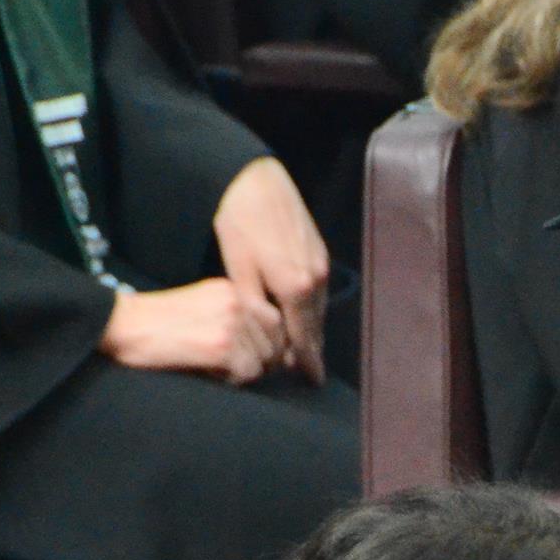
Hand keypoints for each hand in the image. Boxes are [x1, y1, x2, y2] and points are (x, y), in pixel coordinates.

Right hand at [98, 278, 282, 383]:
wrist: (120, 326)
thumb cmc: (158, 326)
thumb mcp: (203, 310)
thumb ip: (237, 322)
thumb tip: (279, 354)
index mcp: (232, 289)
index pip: (275, 322)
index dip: (267, 346)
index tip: (248, 358)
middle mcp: (235, 301)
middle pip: (275, 344)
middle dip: (258, 362)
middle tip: (226, 367)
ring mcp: (230, 322)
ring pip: (263, 361)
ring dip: (242, 372)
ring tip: (211, 366)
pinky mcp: (221, 346)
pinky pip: (246, 374)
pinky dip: (230, 381)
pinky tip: (206, 372)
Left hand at [213, 156, 329, 382]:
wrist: (255, 179)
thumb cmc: (239, 223)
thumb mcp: (238, 270)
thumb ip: (256, 307)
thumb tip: (268, 334)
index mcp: (295, 288)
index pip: (303, 337)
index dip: (307, 361)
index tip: (312, 380)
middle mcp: (316, 279)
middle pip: (315, 325)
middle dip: (311, 349)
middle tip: (308, 372)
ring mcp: (321, 264)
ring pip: (318, 307)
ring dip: (311, 327)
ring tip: (305, 348)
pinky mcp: (319, 251)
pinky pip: (319, 290)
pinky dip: (312, 306)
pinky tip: (303, 312)